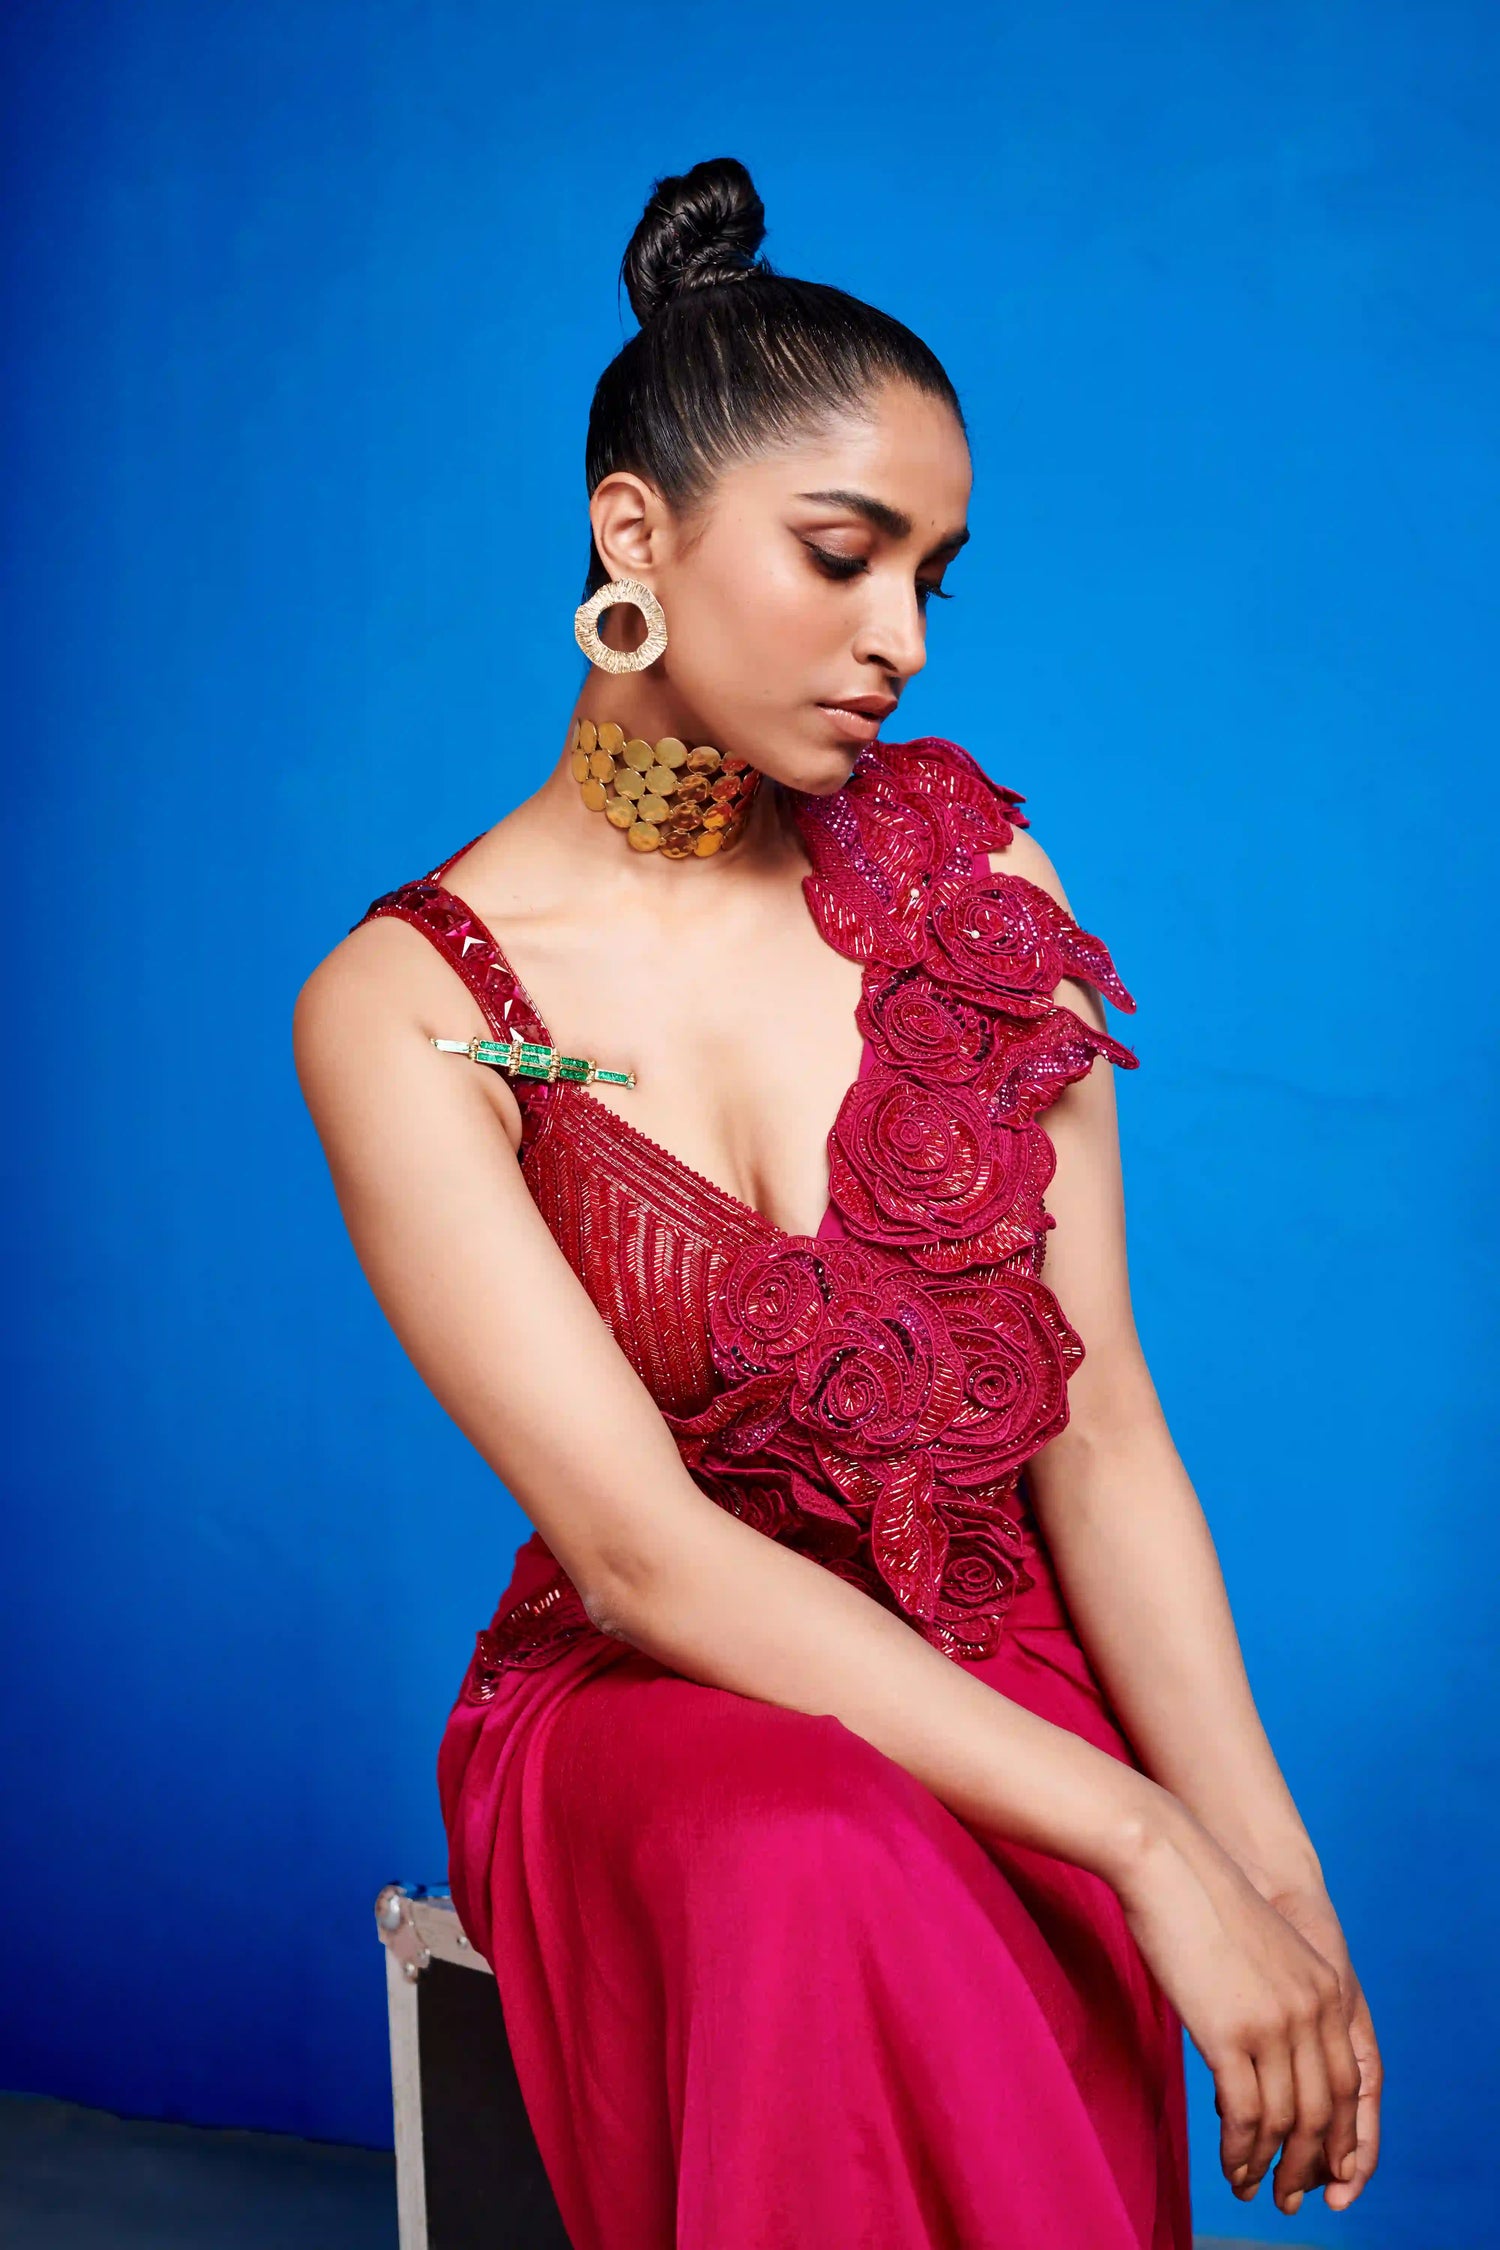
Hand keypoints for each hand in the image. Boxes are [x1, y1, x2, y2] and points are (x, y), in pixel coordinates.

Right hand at [1111, 1804, 1364, 2218]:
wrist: (1169, 1863)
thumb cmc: (1201, 1902)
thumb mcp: (1264, 1951)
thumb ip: (1279, 1997)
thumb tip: (1264, 2050)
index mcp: (1328, 1988)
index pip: (1349, 2083)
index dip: (1340, 2134)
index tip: (1327, 2167)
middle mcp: (1313, 2009)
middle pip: (1325, 2111)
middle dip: (1310, 2162)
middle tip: (1292, 2194)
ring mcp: (1275, 2023)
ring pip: (1286, 2121)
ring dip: (1271, 2165)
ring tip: (1251, 2187)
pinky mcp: (1232, 2032)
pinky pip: (1245, 2114)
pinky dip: (1240, 2150)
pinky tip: (1229, 2165)